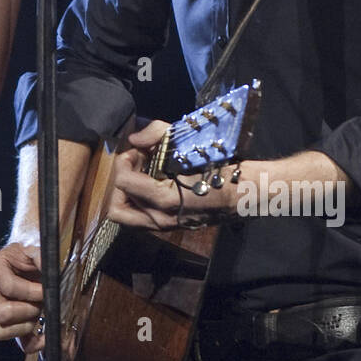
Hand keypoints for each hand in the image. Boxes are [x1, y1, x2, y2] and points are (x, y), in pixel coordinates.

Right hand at [0, 243, 44, 351]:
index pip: (8, 287)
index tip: (46, 290)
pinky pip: (9, 342)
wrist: (27, 263)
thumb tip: (49, 270)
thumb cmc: (29, 257)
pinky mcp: (0, 324)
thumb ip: (41, 256)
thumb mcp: (35, 249)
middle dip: (28, 310)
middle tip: (41, 302)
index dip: (31, 292)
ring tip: (37, 314)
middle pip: (2, 312)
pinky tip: (43, 337)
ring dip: (25, 326)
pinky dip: (28, 343)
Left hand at [107, 120, 238, 229]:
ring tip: (143, 175)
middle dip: (120, 183)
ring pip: (127, 217)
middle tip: (136, 166)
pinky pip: (142, 218)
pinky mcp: (171, 227)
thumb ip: (156, 133)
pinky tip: (154, 183)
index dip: (125, 162)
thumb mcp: (189, 140)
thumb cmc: (218, 165)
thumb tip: (135, 140)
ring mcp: (165, 226)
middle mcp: (161, 218)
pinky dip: (140, 201)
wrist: (244, 191)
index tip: (139, 151)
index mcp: (164, 199)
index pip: (123, 183)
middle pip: (116, 209)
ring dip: (128, 194)